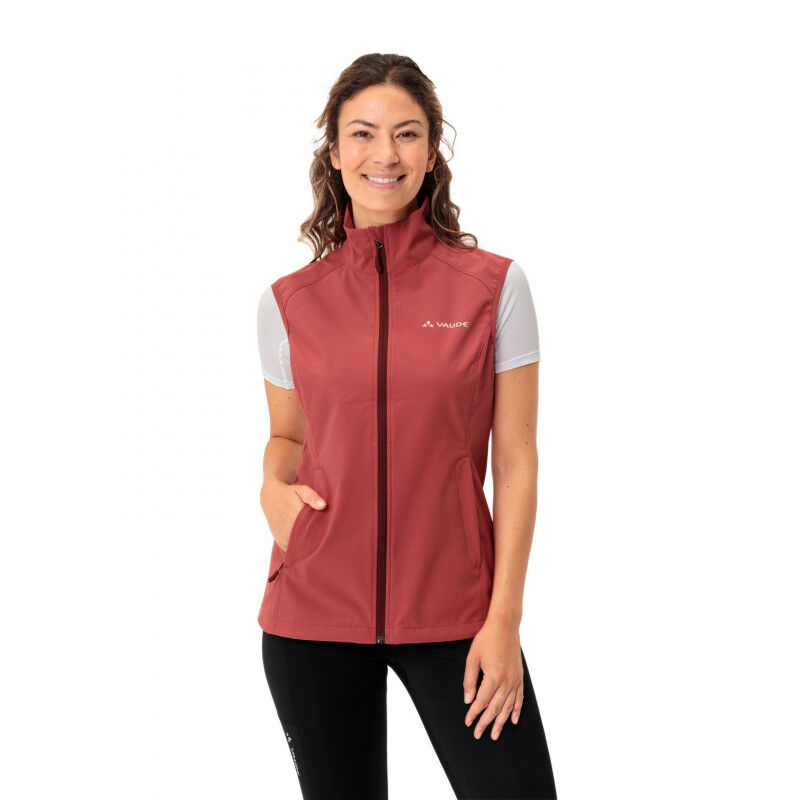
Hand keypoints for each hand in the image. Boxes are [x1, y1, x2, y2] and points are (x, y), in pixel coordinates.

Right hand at [260, 479, 325, 551]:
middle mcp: (289, 531)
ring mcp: (284, 538)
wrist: (270, 497)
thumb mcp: (301, 490)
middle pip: (308, 542)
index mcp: (296, 518)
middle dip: (315, 541)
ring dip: (306, 545)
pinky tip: (303, 540)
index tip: (326, 533)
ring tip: (312, 538)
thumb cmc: (289, 493)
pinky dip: (298, 547)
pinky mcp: (281, 542)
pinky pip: (292, 550)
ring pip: (300, 548)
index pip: (314, 534)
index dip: (322, 534)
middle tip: (321, 536)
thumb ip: (312, 497)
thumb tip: (323, 505)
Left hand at [463, 617, 523, 739]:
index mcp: (493, 676)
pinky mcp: (520, 676)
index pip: (482, 701)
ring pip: (508, 706)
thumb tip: (468, 700)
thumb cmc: (486, 639)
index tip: (468, 722)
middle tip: (479, 734)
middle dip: (486, 722)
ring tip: (495, 734)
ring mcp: (515, 679)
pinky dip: (516, 710)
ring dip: (501, 722)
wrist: (505, 626)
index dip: (474, 713)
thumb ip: (470, 680)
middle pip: (495, 707)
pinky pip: (519, 697)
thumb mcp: (472, 657)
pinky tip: (513, 720)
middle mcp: (506, 680)